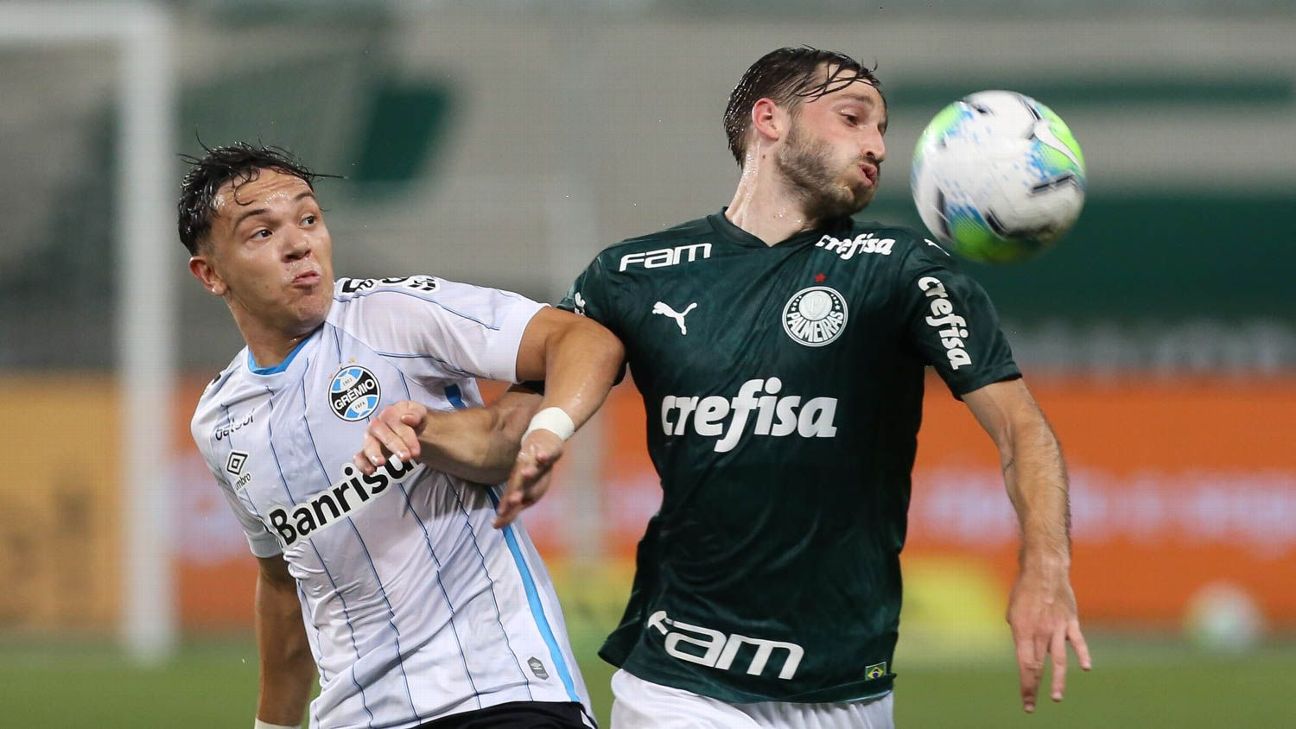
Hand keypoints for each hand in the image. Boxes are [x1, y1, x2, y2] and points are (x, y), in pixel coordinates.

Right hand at [353, 401, 427, 473]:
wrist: (410, 426)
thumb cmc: (414, 419)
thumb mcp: (420, 413)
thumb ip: (416, 414)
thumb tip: (406, 418)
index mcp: (390, 413)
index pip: (397, 424)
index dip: (407, 438)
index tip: (416, 452)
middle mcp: (378, 424)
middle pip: (383, 434)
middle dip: (395, 446)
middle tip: (406, 457)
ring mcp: (370, 438)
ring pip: (369, 444)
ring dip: (374, 454)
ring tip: (380, 463)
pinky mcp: (367, 451)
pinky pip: (360, 457)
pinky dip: (362, 464)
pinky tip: (370, 471)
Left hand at [493, 429, 563, 527]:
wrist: (544, 439)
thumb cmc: (529, 467)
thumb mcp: (523, 488)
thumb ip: (512, 507)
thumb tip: (496, 526)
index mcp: (519, 483)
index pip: (512, 497)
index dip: (507, 506)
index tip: (499, 515)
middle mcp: (526, 473)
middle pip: (521, 484)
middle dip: (517, 492)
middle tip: (512, 500)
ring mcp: (538, 462)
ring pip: (533, 468)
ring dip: (529, 472)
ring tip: (524, 474)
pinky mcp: (549, 450)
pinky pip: (549, 453)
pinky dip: (545, 455)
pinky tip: (541, 457)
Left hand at [1006, 566, 1091, 712]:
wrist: (1044, 570)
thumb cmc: (1024, 591)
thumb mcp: (1012, 613)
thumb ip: (1020, 634)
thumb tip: (1027, 652)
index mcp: (1022, 631)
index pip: (1024, 665)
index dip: (1025, 686)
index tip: (1026, 702)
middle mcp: (1040, 631)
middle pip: (1038, 666)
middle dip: (1034, 688)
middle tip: (1031, 707)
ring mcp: (1057, 627)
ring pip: (1058, 659)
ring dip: (1058, 680)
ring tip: (1056, 697)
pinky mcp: (1071, 621)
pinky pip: (1077, 641)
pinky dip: (1082, 654)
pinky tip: (1085, 667)